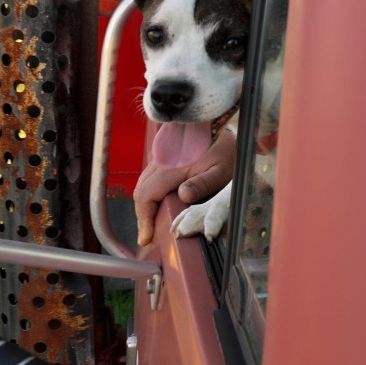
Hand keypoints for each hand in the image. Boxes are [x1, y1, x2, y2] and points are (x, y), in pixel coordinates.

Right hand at [134, 130, 236, 245]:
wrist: (221, 127)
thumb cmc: (225, 151)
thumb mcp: (220, 170)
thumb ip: (202, 184)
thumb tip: (183, 195)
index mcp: (171, 167)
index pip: (146, 196)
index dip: (143, 219)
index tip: (146, 237)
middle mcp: (161, 161)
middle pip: (141, 192)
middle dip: (143, 216)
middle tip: (149, 235)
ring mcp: (160, 157)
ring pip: (143, 184)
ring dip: (146, 205)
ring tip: (153, 224)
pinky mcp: (163, 156)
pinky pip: (150, 177)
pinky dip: (150, 193)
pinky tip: (159, 204)